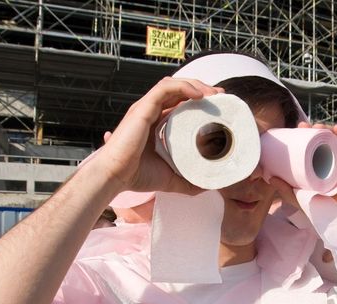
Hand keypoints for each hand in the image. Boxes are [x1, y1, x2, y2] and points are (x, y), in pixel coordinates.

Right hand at [93, 77, 222, 195]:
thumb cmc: (137, 176)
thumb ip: (187, 181)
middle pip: (178, 91)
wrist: (116, 176)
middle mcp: (150, 112)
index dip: (198, 101)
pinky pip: (165, 88)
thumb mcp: (170, 179)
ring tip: (214, 93)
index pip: (178, 104)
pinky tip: (200, 95)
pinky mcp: (143, 107)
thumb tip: (207, 186)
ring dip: (196, 84)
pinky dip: (184, 87)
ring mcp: (146, 108)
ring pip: (173, 85)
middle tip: (220, 96)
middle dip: (201, 89)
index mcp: (155, 124)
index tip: (217, 107)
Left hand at [273, 121, 336, 231]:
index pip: (320, 151)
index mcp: (330, 172)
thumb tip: (270, 177)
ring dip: (332, 130)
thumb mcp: (304, 200)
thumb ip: (288, 191)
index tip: (298, 131)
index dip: (310, 139)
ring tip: (319, 127)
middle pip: (332, 143)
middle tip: (305, 127)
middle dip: (319, 132)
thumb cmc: (331, 216)